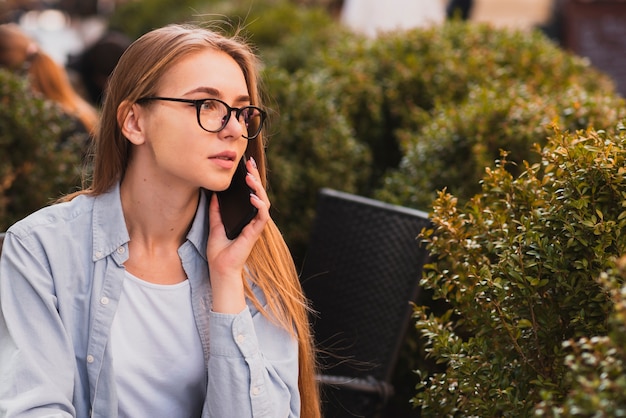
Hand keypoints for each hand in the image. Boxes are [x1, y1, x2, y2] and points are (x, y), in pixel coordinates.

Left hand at [207, 157, 269, 312]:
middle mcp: (252, 220)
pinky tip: (253, 197)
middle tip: (250, 165)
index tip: (246, 166)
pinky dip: (259, 205)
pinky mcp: (255, 233)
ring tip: (250, 178)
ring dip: (258, 189)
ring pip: (263, 202)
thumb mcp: (215, 225)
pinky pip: (262, 216)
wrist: (220, 268)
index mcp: (245, 217)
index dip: (250, 180)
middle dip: (255, 178)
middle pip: (258, 194)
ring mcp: (255, 226)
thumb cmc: (219, 251)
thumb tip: (214, 195)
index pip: (251, 194)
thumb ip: (216, 211)